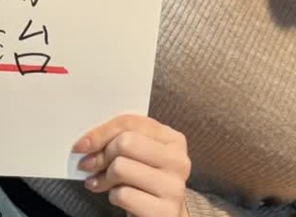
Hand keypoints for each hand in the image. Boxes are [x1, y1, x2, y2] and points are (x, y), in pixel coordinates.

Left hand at [73, 115, 191, 216]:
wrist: (163, 215)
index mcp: (174, 140)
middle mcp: (178, 160)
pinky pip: (123, 195)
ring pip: (121, 167)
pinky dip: (113, 197)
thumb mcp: (139, 156)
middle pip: (126, 142)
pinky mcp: (164, 210)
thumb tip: (87, 145)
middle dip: (102, 156)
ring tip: (104, 184)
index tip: (82, 146)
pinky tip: (119, 198)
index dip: (101, 132)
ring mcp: (174, 185)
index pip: (132, 123)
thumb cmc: (145, 183)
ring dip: (104, 179)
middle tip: (92, 167)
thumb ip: (121, 141)